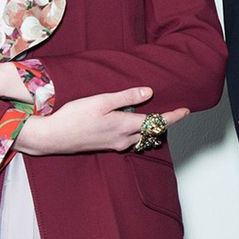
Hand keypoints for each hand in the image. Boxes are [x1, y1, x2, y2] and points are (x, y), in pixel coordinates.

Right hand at [15, 87, 190, 154]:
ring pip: (141, 137)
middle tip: (175, 111)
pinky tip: (133, 124)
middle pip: (152, 132)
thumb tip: (148, 92)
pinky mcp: (106, 146)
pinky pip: (130, 140)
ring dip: (151, 128)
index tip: (186, 110)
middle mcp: (123, 139)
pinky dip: (138, 132)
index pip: (157, 122)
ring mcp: (115, 144)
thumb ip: (126, 97)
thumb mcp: (101, 101)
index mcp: (125, 126)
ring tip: (157, 116)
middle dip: (165, 122)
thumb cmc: (74, 117)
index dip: (174, 116)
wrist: (52, 138)